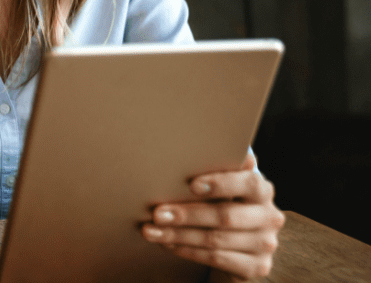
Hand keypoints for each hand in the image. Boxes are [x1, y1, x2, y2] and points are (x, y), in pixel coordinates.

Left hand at [142, 153, 284, 280]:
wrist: (239, 244)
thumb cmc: (222, 202)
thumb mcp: (220, 186)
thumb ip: (211, 170)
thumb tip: (175, 154)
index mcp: (262, 189)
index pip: (248, 183)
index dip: (221, 183)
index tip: (191, 184)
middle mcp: (269, 216)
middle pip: (226, 216)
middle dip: (187, 214)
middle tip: (157, 213)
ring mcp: (265, 244)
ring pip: (216, 240)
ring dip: (179, 235)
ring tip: (151, 231)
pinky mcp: (258, 267)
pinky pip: (217, 259)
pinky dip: (188, 251)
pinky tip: (167, 244)